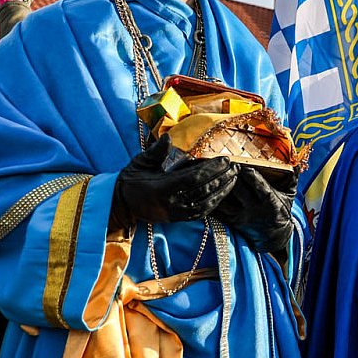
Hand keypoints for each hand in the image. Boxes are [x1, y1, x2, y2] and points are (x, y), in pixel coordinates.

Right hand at [111, 136, 237, 229]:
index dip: (211, 169)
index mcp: (161, 188)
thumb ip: (156, 152)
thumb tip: (168, 138)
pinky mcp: (178, 219)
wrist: (121, 204)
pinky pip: (201, 212)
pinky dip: (214, 203)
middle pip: (204, 190)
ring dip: (222, 190)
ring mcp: (175, 213)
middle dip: (222, 178)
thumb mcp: (140, 162)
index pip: (193, 178)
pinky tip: (223, 193)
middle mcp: (171, 203)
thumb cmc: (131, 180)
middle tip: (235, 167)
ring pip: (206, 203)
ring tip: (234, 178)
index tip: (225, 160)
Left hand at [212, 167, 296, 253]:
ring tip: (212, 174)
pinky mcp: (231, 222)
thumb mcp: (290, 197)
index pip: (261, 188)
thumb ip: (292, 179)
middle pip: (239, 192)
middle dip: (231, 177)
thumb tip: (296, 165)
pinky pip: (218, 212)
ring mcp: (241, 217)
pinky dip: (211, 202)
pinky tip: (205, 190)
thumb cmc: (282, 211)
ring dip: (218, 188)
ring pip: (225, 202)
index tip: (245, 166)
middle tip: (224, 164)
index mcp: (270, 202)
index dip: (252, 177)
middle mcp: (254, 210)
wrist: (274, 237)